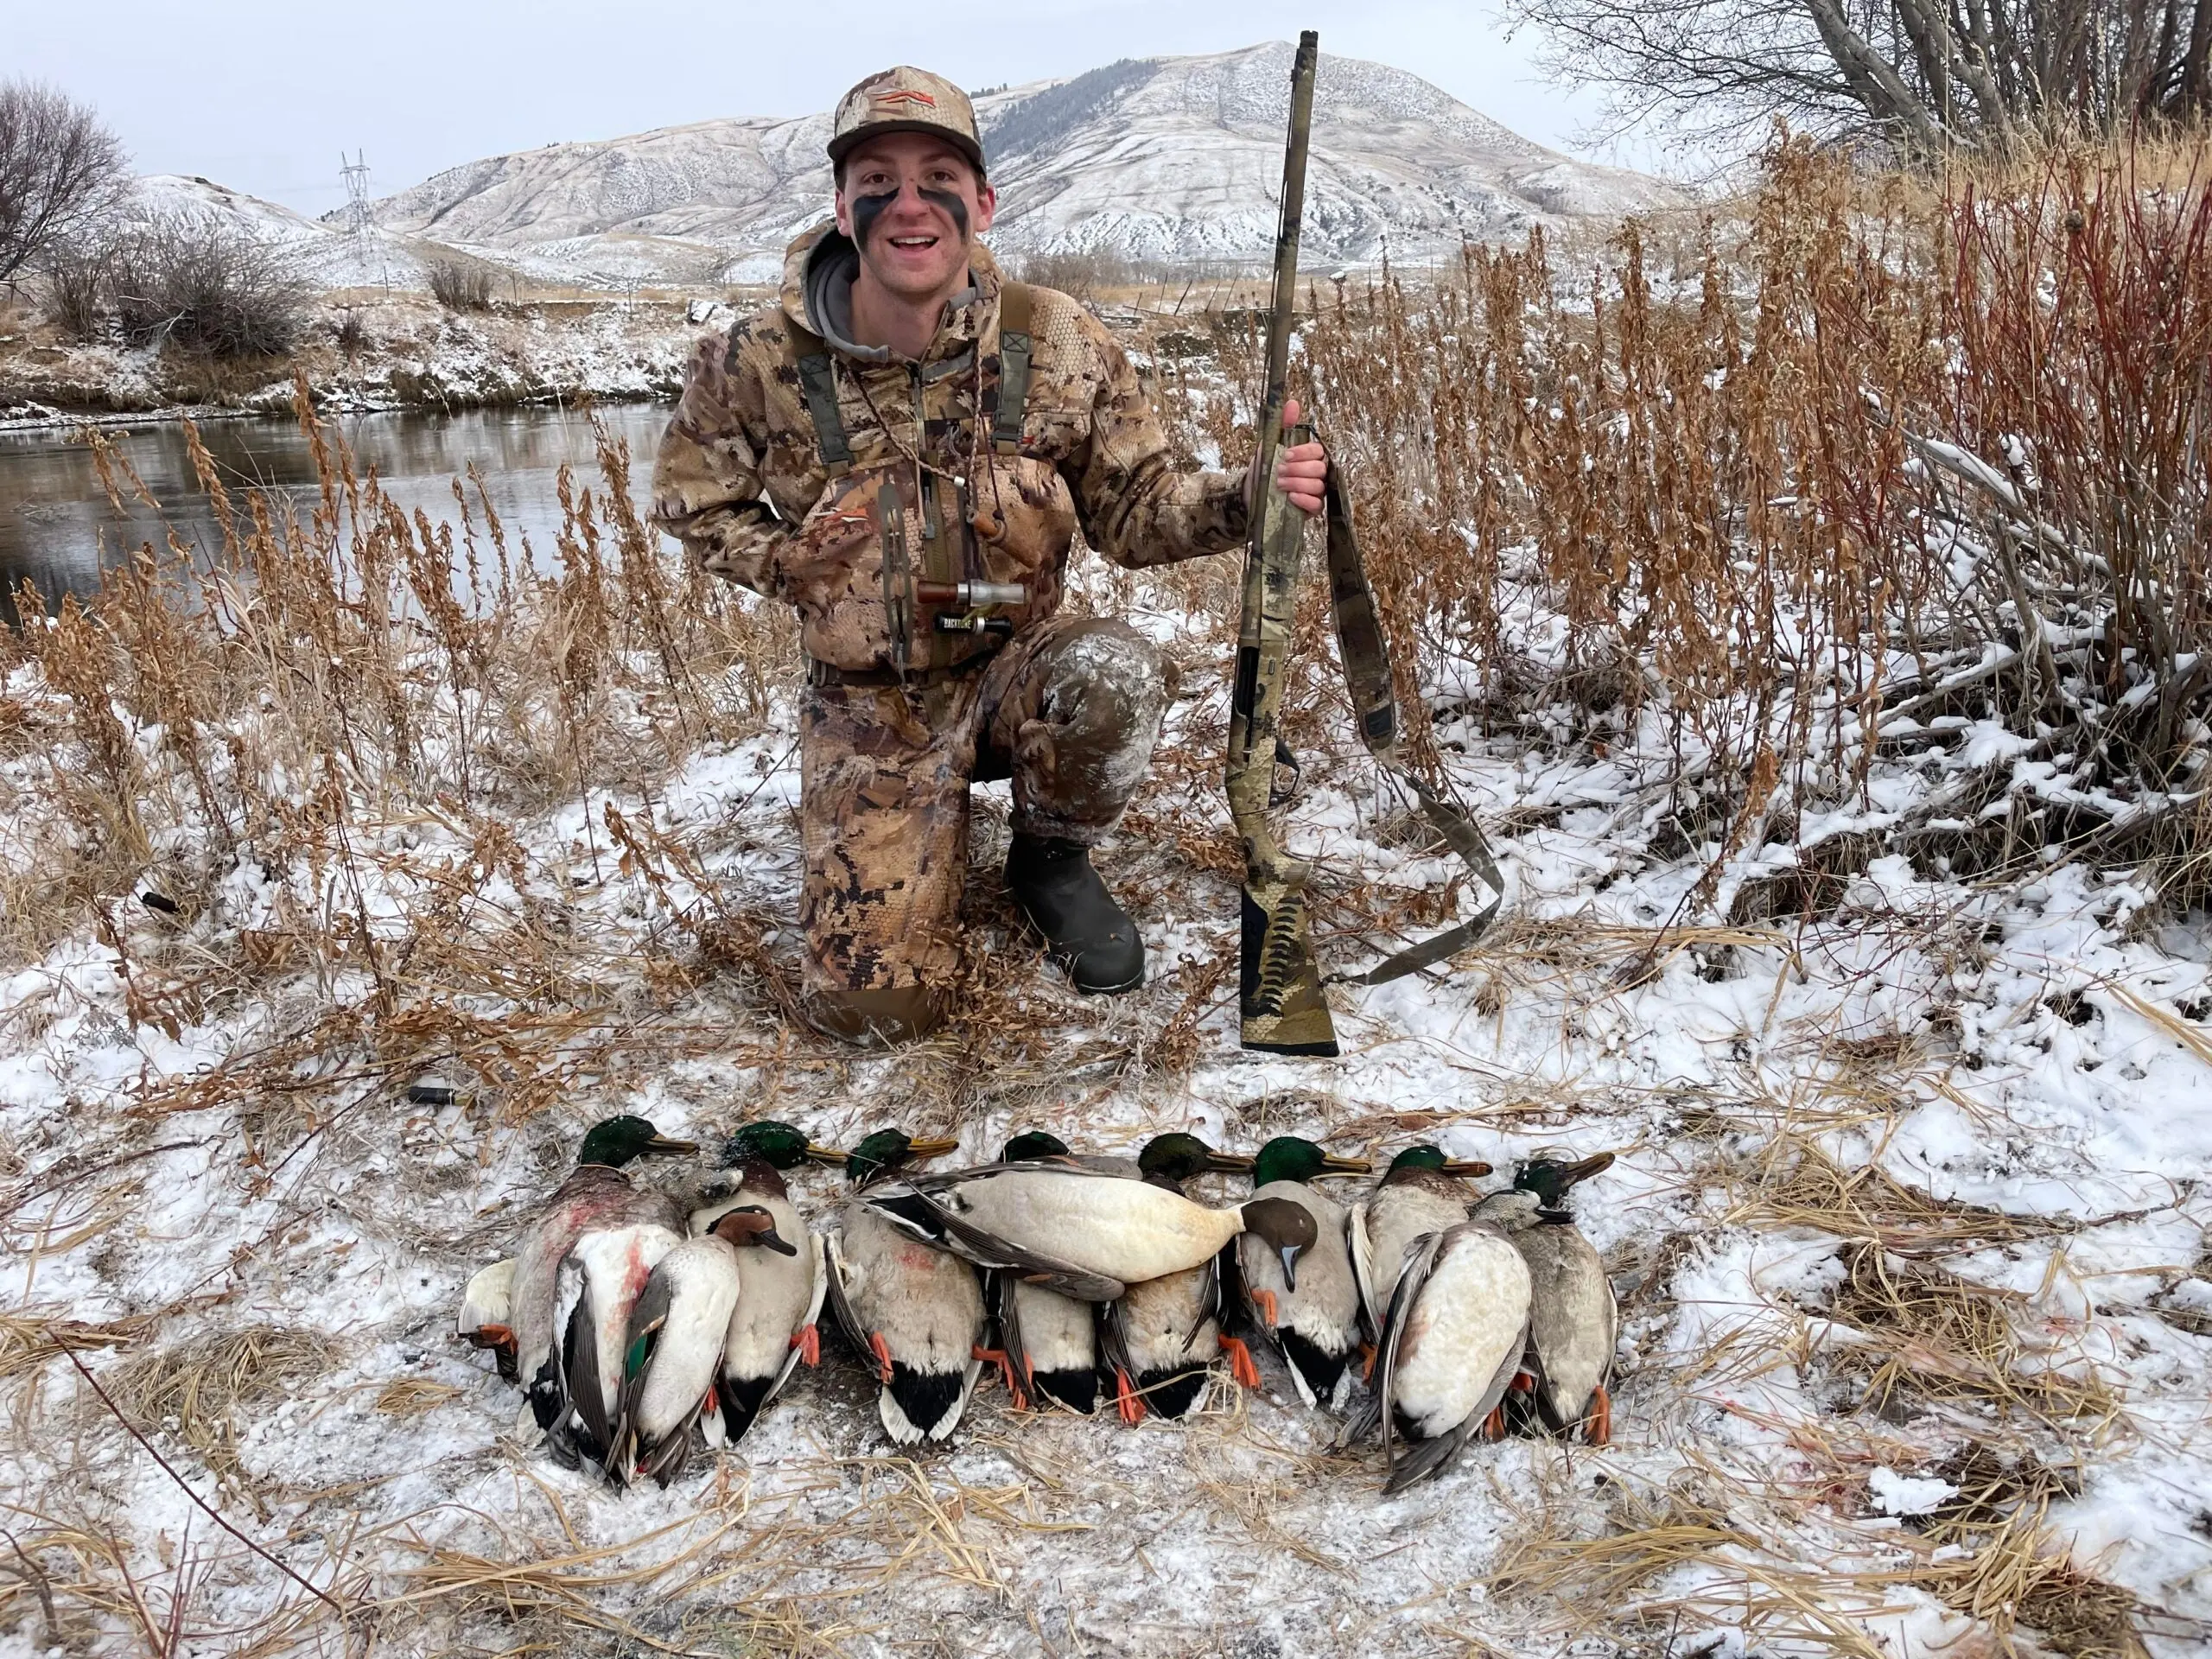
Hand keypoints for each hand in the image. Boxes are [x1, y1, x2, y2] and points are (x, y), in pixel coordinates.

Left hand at [1244, 397, 1328, 515]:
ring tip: (1280, 483)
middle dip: (1298, 469)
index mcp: (1309, 457)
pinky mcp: (1311, 509)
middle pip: (1319, 469)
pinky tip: (1291, 496)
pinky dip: (1304, 500)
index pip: (1318, 451)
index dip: (1304, 452)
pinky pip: (1317, 505)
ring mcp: (1315, 492)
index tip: (1286, 454)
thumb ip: (1284, 425)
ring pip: (1318, 486)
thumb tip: (1292, 403)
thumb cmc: (1265, 468)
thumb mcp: (1271, 445)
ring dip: (1298, 483)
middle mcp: (1316, 474)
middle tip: (1280, 470)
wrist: (1250, 493)